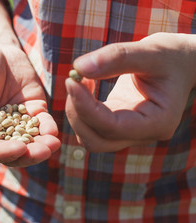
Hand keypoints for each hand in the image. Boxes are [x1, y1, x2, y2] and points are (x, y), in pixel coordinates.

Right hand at [0, 44, 59, 166]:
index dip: (3, 153)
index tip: (19, 148)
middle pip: (11, 153)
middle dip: (28, 154)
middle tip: (44, 151)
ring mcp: (16, 123)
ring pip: (29, 143)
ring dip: (41, 146)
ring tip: (53, 144)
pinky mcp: (33, 112)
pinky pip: (41, 125)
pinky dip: (48, 129)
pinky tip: (54, 132)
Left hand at [65, 33, 195, 151]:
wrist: (181, 64)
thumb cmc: (171, 56)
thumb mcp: (150, 50)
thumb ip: (116, 57)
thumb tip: (79, 67)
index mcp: (158, 123)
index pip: (112, 127)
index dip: (85, 107)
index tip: (71, 81)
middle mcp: (143, 135)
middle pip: (97, 141)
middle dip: (78, 114)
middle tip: (73, 80)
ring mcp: (130, 133)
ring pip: (90, 138)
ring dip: (76, 113)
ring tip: (79, 80)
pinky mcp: (118, 124)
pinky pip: (91, 126)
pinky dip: (80, 108)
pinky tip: (84, 84)